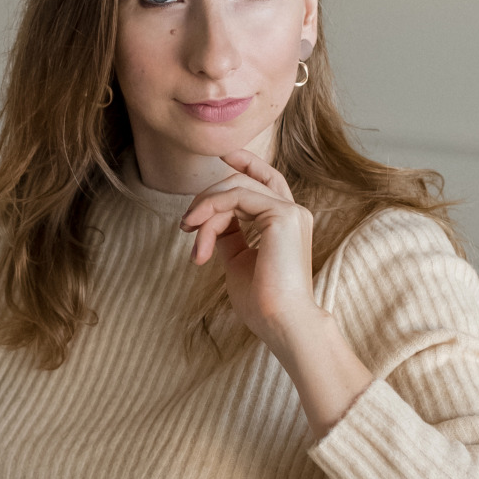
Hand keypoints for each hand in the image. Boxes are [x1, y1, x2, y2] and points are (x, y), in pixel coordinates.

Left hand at [179, 148, 318, 352]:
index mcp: (285, 223)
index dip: (246, 163)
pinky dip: (211, 211)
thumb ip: (227, 236)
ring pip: (236, 188)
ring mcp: (290, 211)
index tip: (223, 155)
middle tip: (186, 225)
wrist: (281, 322)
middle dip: (208, 196)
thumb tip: (208, 221)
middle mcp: (292, 212)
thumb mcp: (237, 262)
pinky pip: (236, 198)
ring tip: (189, 234)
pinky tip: (198, 231)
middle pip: (242, 182)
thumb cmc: (262, 303)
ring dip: (205, 208)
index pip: (266, 181)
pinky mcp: (282, 215)